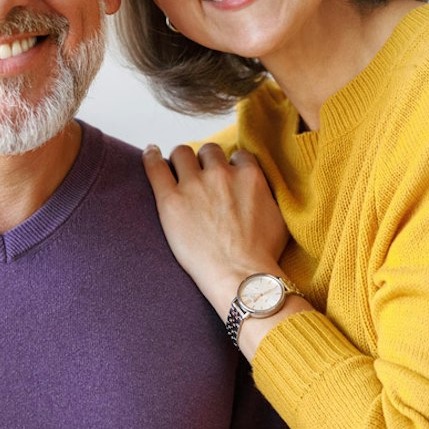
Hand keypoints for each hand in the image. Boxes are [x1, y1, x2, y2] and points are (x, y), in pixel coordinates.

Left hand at [143, 143, 290, 318]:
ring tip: (177, 169)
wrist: (241, 277)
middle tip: (203, 178)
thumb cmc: (262, 254)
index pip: (237, 156)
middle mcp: (220, 173)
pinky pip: (156, 167)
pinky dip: (151, 157)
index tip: (227, 176)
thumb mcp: (278, 216)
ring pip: (182, 153)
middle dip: (206, 162)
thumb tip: (260, 188)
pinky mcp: (170, 200)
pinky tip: (150, 152)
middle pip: (209, 151)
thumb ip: (267, 193)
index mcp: (248, 175)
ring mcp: (194, 185)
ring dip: (182, 160)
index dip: (231, 166)